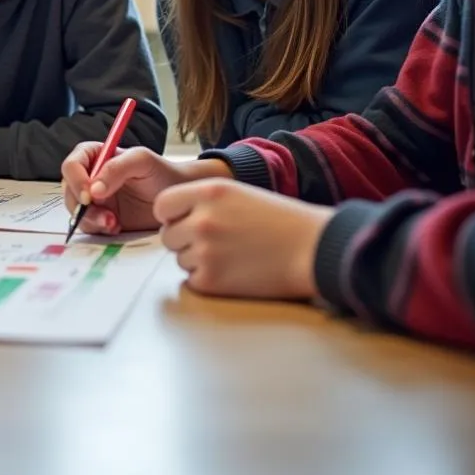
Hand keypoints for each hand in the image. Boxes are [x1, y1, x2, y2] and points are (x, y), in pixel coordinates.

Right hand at [61, 143, 220, 233]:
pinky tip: (117, 227)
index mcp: (96, 157)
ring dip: (90, 219)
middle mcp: (90, 178)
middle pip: (69, 190)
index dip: (76, 179)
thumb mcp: (141, 161)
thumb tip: (94, 190)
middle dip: (81, 205)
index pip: (72, 165)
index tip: (90, 195)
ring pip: (76, 211)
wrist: (178, 198)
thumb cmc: (162, 172)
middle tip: (103, 214)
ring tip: (114, 223)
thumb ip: (116, 168)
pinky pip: (89, 226)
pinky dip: (99, 229)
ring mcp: (96, 201)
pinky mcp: (102, 219)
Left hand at [155, 180, 333, 299]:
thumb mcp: (236, 192)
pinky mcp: (211, 281)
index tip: (183, 221)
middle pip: (168, 235)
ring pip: (180, 259)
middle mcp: (202, 220)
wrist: (313, 250)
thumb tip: (168, 215)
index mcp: (208, 192)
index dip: (171, 215)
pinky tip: (234, 271)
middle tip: (215, 242)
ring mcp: (205, 252)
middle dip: (184, 240)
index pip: (162, 206)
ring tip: (231, 255)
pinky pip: (192, 280)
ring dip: (197, 260)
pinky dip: (208, 280)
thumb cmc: (278, 221)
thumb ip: (199, 199)